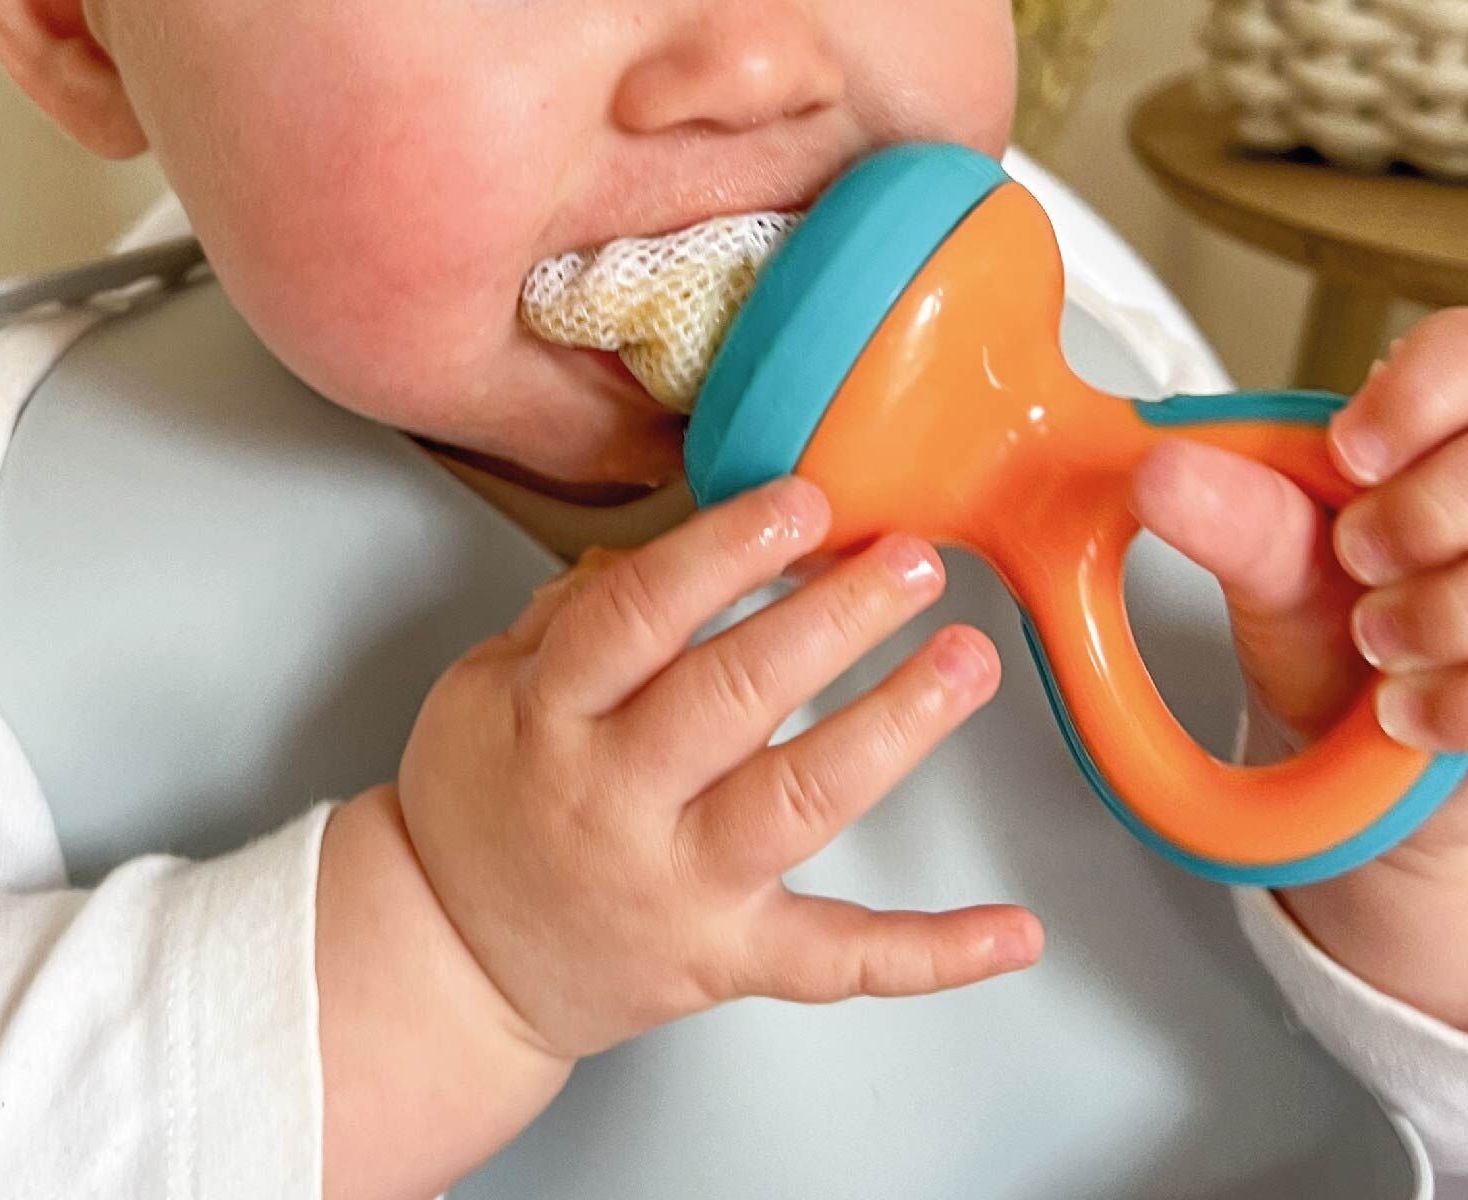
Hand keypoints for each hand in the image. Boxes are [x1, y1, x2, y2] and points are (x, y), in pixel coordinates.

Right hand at [396, 477, 1040, 1062]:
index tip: (802, 503)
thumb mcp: (483, 684)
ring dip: (894, 726)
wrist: (454, 964)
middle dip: (834, 619)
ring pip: (798, 802)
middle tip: (911, 560)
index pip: (640, 617)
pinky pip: (837, 961)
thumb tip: (666, 547)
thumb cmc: (479, 806)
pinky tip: (1013, 932)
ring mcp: (679, 886)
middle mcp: (615, 799)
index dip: (724, 553)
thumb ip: (572, 613)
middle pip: (734, 696)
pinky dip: (932, 954)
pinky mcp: (728, 959)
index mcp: (548, 715)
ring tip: (966, 661)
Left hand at [1129, 307, 1467, 855]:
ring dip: (1458, 611)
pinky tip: (1413, 709)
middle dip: (1437, 509)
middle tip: (1356, 558)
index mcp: (1465, 425)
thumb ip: (1233, 517)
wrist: (1365, 759)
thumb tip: (1163, 472)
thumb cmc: (1331, 632)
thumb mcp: (1268, 571)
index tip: (1348, 452)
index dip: (1425, 391)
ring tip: (1377, 644)